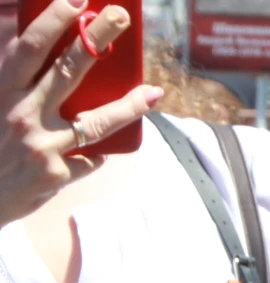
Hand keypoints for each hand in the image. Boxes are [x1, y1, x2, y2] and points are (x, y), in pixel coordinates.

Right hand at [0, 0, 160, 227]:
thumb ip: (9, 82)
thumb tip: (30, 50)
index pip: (28, 49)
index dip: (53, 22)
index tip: (75, 2)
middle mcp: (21, 115)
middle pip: (69, 71)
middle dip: (97, 39)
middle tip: (118, 17)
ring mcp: (41, 146)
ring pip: (97, 120)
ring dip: (128, 103)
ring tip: (152, 92)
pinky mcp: (55, 175)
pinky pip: (87, 160)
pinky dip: (93, 155)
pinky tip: (99, 153)